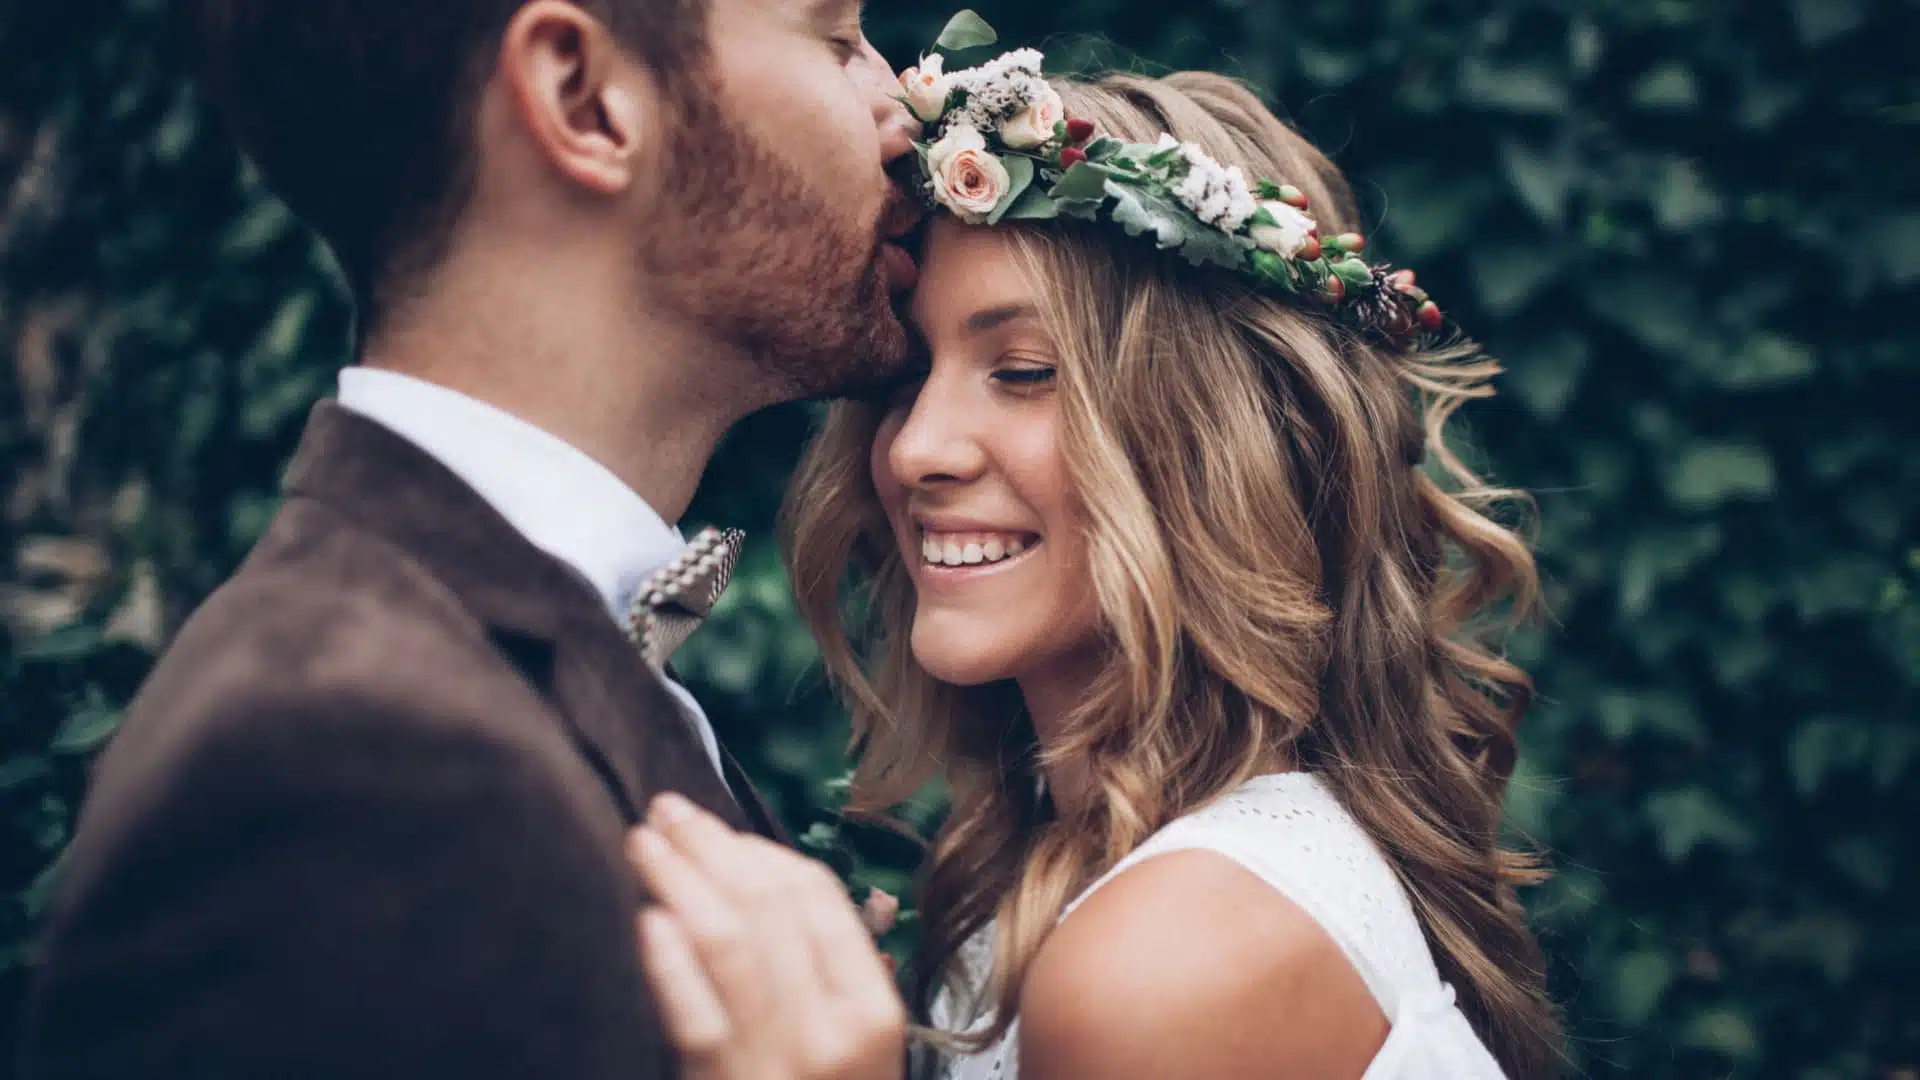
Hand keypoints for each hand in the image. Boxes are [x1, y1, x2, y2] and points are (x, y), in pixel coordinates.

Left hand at [628, 794, 906, 1079]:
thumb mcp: (859, 1047)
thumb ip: (834, 969)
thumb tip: (778, 880)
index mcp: (871, 1009)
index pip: (816, 900)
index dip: (760, 852)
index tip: (719, 830)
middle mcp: (830, 1028)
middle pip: (766, 908)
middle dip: (712, 848)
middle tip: (666, 810)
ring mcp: (777, 1060)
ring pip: (727, 944)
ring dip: (679, 881)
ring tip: (644, 843)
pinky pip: (693, 1014)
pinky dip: (668, 962)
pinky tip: (648, 919)